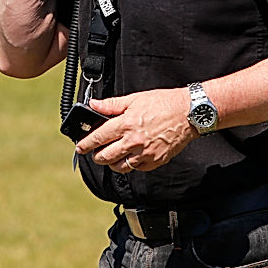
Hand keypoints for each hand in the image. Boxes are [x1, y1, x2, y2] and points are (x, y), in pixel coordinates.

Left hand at [74, 88, 197, 173]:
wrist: (188, 113)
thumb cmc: (163, 103)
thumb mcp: (134, 98)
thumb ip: (111, 104)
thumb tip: (93, 104)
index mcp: (126, 124)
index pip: (99, 137)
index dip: (86, 143)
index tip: (80, 146)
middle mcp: (133, 141)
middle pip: (105, 156)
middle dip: (96, 155)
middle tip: (94, 152)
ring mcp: (144, 154)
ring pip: (119, 166)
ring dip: (111, 162)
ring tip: (111, 155)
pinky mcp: (155, 161)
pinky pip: (136, 168)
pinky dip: (130, 164)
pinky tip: (130, 156)